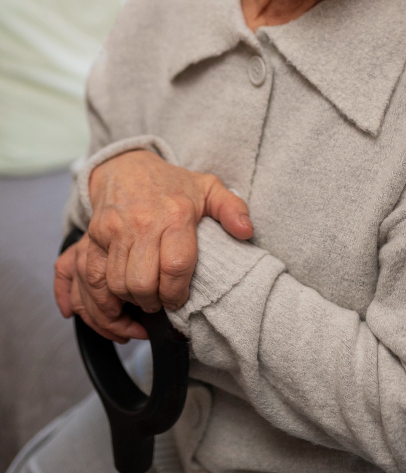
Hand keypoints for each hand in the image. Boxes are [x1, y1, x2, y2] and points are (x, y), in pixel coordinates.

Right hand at [54, 149, 252, 339]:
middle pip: (143, 283)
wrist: (128, 167)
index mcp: (176, 214)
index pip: (176, 267)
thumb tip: (246, 231)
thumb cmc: (173, 184)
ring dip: (129, 304)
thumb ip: (233, 209)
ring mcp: (114, 229)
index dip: (178, 293)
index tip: (179, 300)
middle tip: (160, 303)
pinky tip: (116, 305)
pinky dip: (101, 300)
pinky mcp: (94, 236)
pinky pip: (92, 278)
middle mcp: (143, 222)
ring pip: (117, 285)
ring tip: (142, 304)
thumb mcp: (209, 189)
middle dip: (152, 303)